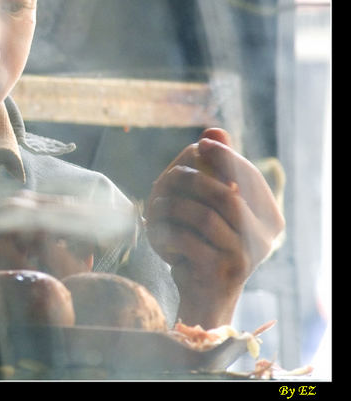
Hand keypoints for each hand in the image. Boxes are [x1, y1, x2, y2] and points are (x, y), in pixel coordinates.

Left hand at [145, 128, 284, 327]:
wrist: (202, 294)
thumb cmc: (207, 243)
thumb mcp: (213, 206)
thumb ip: (218, 169)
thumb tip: (214, 130)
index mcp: (270, 218)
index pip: (249, 178)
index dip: (225, 157)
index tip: (200, 143)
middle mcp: (265, 239)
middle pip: (226, 195)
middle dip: (191, 180)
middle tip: (166, 177)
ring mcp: (245, 257)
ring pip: (203, 217)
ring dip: (172, 206)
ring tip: (155, 207)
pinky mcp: (221, 272)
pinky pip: (187, 240)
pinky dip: (166, 232)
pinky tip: (158, 234)